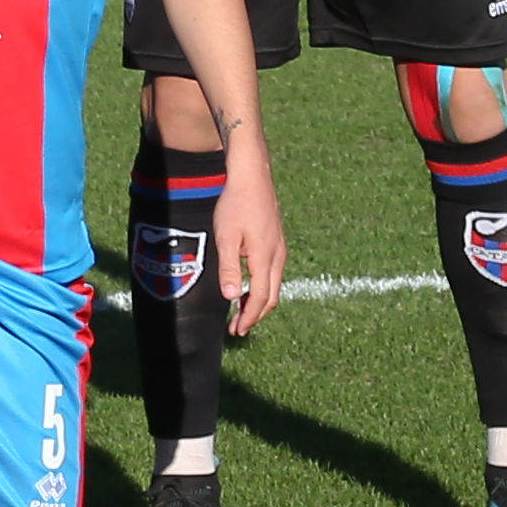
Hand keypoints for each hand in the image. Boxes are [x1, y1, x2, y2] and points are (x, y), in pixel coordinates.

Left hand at [212, 126, 288, 335]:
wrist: (252, 177)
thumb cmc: (235, 205)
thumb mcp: (226, 237)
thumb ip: (229, 267)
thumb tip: (232, 297)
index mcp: (265, 257)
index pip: (260, 298)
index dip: (249, 317)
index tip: (237, 330)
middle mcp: (277, 256)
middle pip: (271, 296)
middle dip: (255, 315)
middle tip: (238, 328)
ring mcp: (280, 249)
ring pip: (274, 285)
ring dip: (259, 302)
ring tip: (241, 311)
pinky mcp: (277, 242)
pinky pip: (273, 273)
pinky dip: (263, 287)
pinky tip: (249, 286)